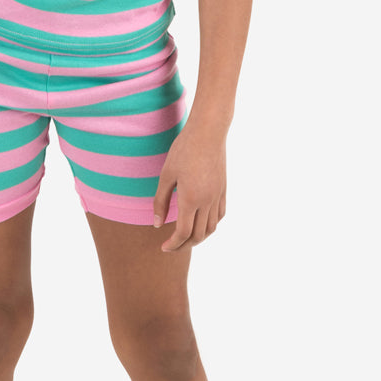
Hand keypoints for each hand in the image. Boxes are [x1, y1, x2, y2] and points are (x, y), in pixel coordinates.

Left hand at [152, 121, 226, 251]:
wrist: (208, 132)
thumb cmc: (183, 150)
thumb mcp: (166, 175)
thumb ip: (160, 201)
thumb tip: (157, 225)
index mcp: (190, 199)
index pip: (183, 232)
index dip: (173, 244)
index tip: (163, 247)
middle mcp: (207, 201)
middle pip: (198, 235)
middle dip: (184, 245)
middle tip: (171, 246)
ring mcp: (218, 196)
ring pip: (211, 228)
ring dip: (198, 237)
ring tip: (185, 238)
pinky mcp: (223, 190)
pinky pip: (220, 215)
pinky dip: (211, 225)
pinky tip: (201, 222)